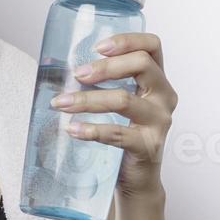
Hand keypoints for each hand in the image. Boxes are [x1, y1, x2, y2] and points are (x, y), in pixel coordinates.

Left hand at [49, 32, 175, 199]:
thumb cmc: (124, 134)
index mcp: (158, 80)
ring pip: (124, 99)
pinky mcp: (148, 146)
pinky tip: (73, 129)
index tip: (98, 47)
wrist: (136, 178)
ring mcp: (159, 121)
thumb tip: (54, 67)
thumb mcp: (119, 104)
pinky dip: (91, 130)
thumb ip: (102, 84)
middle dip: (105, 67)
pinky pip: (117, 134)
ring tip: (61, 104)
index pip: (152, 46)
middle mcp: (165, 96)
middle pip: (141, 65)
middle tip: (77, 75)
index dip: (127, 40)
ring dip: (88, 100)